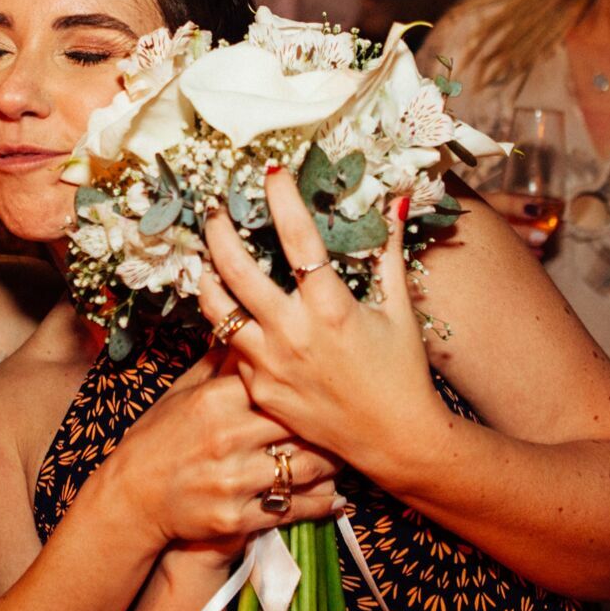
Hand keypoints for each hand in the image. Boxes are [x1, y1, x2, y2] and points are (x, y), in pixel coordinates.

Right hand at [102, 351, 340, 545]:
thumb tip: (250, 327)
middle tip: (348, 423)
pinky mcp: (235, 517)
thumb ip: (221, 362)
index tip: (331, 384)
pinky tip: (336, 498)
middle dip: (328, 426)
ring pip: (304, 469)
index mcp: (216, 400)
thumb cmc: (160, 437)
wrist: (132, 496)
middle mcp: (226, 438)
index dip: (309, 385)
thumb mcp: (183, 391)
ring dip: (331, 465)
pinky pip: (291, 509)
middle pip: (299, 426)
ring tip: (344, 458)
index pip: (279, 384)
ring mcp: (232, 481)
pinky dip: (320, 504)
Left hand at [196, 167, 446, 473]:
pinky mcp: (259, 388)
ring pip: (217, 310)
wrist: (395, 440)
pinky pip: (231, 349)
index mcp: (331, 307)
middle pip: (236, 269)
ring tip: (207, 259)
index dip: (282, 198)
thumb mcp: (399, 308)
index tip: (271, 171)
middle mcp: (293, 333)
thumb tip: (396, 201)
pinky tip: (232, 311)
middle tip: (215, 209)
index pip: (297, 238)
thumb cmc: (402, 371)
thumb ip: (389, 252)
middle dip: (219, 231)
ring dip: (208, 278)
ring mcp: (270, 364)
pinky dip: (230, 325)